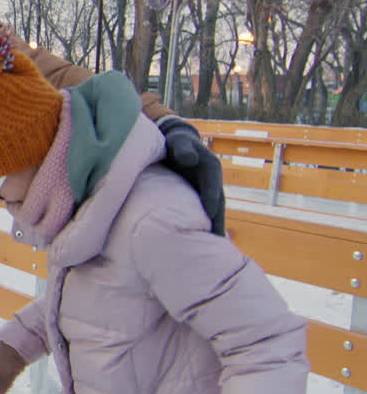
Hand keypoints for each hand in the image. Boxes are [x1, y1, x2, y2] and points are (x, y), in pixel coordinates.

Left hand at [158, 116, 224, 235]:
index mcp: (210, 167)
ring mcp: (206, 191)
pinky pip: (201, 214)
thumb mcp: (179, 141)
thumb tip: (189, 159)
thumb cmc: (175, 142)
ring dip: (213, 230)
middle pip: (218, 205)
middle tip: (219, 243)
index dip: (211, 199)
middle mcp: (212, 182)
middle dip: (217, 223)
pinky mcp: (197, 198)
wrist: (173, 144)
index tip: (210, 214)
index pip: (212, 186)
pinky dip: (203, 228)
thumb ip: (183, 148)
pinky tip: (201, 245)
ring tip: (214, 251)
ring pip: (212, 213)